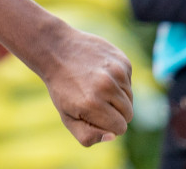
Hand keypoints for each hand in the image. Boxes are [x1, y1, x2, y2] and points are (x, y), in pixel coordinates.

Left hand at [39, 23, 133, 146]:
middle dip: (114, 111)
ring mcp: (115, 71)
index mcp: (92, 104)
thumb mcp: (66, 116)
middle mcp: (106, 86)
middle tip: (93, 98)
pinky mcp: (122, 60)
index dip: (107, 123)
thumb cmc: (62, 88)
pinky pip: (129, 81)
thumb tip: (112, 136)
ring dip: (117, 95)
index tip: (93, 112)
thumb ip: (87, 136)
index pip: (120, 128)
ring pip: (130, 97)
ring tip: (95, 84)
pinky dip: (118, 80)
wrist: (55, 49)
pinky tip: (99, 72)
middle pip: (129, 114)